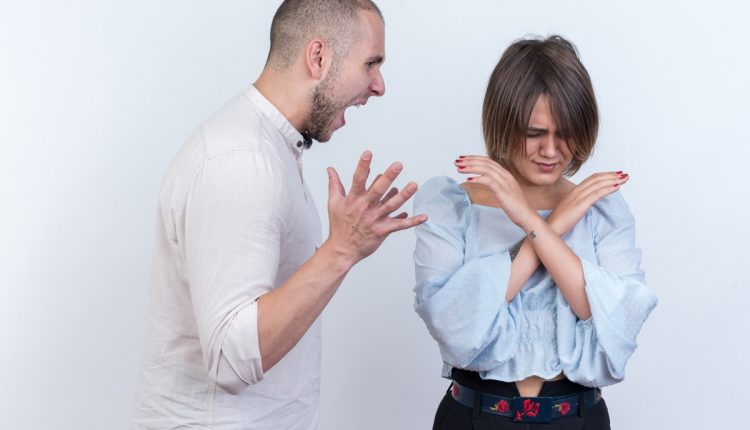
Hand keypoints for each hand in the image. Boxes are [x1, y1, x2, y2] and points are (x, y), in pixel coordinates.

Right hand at [324, 151, 426, 265]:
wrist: (342, 249)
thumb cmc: (339, 226)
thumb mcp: (333, 203)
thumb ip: (334, 184)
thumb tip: (330, 169)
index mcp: (353, 200)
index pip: (358, 179)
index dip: (363, 166)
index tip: (368, 153)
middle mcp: (365, 208)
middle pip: (378, 190)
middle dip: (388, 177)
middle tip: (398, 165)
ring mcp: (374, 220)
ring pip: (391, 206)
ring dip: (404, 196)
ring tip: (414, 185)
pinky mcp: (382, 231)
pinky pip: (400, 225)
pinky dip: (412, 221)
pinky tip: (424, 216)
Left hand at [454, 155, 534, 227]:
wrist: (527, 216)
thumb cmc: (515, 206)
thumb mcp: (503, 191)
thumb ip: (495, 183)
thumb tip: (482, 180)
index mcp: (506, 174)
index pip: (488, 161)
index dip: (474, 158)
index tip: (463, 159)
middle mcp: (506, 175)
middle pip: (486, 163)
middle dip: (470, 161)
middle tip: (457, 161)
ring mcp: (505, 183)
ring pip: (486, 169)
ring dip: (471, 167)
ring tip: (459, 169)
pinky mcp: (504, 191)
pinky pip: (489, 181)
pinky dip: (478, 178)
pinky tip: (469, 179)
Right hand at [547, 171, 629, 234]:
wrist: (551, 228)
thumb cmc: (559, 221)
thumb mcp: (571, 209)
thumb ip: (579, 203)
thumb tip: (587, 203)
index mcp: (574, 191)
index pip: (592, 179)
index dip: (604, 175)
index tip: (614, 175)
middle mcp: (576, 191)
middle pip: (597, 178)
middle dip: (611, 175)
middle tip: (624, 174)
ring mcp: (578, 197)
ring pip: (599, 184)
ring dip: (613, 179)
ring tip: (624, 178)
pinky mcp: (581, 204)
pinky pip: (597, 193)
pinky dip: (608, 188)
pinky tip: (617, 187)